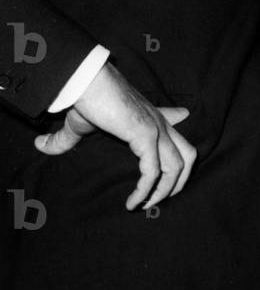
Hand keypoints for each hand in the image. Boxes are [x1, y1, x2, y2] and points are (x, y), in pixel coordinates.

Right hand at [34, 63, 196, 210]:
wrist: (86, 83)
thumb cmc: (86, 99)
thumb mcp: (79, 123)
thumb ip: (65, 139)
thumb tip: (40, 145)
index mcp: (148, 115)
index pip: (175, 119)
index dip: (180, 127)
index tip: (184, 122)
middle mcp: (158, 121)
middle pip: (189, 154)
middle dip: (180, 181)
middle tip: (160, 199)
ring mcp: (155, 128)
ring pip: (177, 167)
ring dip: (163, 192)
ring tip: (144, 206)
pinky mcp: (145, 134)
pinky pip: (152, 171)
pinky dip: (145, 191)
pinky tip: (133, 203)